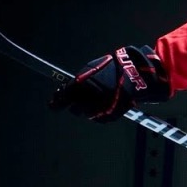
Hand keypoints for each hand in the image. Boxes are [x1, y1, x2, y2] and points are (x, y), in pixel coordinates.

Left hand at [50, 44, 170, 123]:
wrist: (133, 76)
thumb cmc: (110, 69)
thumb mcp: (89, 70)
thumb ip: (77, 82)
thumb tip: (65, 91)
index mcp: (78, 88)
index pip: (61, 101)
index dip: (56, 103)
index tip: (53, 104)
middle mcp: (85, 102)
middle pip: (74, 110)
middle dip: (76, 104)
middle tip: (82, 98)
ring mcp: (98, 110)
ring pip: (87, 114)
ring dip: (89, 108)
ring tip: (99, 98)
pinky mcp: (109, 116)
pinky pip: (100, 116)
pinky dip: (101, 111)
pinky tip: (107, 101)